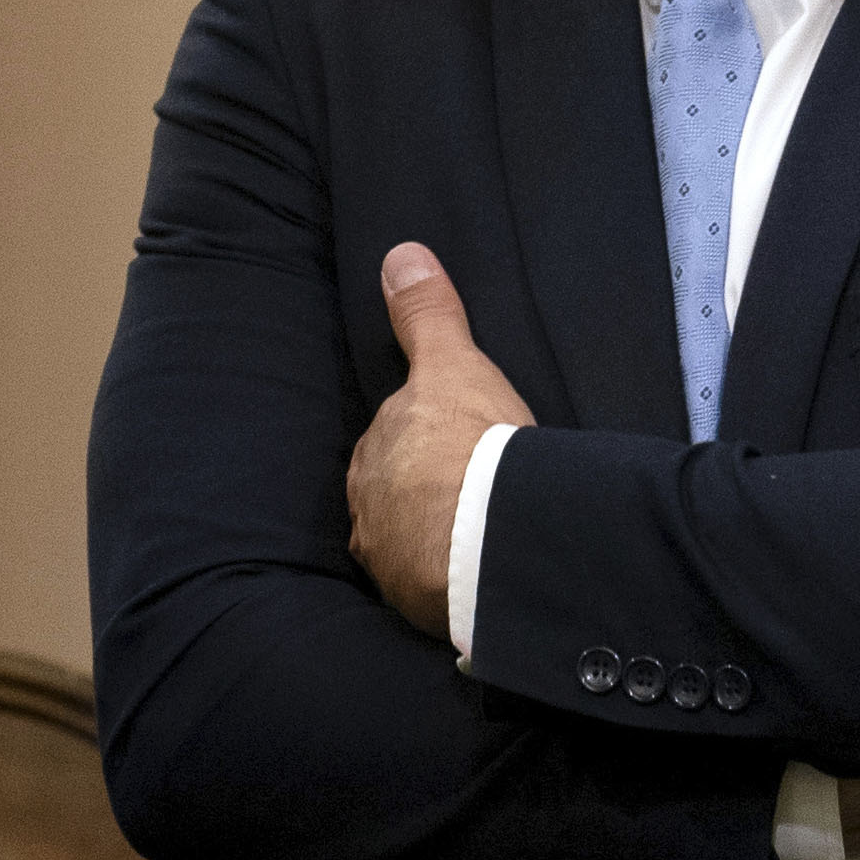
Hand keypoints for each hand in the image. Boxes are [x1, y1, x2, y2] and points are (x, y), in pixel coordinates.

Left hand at [349, 243, 529, 638]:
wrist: (490, 534)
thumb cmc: (473, 445)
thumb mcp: (453, 366)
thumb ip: (427, 316)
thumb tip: (400, 255)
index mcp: (373, 458)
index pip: (389, 449)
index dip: (420, 447)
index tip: (450, 453)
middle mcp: (369, 511)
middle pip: (393, 499)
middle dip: (421, 498)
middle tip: (468, 496)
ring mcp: (390, 563)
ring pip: (408, 547)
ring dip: (432, 544)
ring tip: (474, 544)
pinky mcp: (420, 604)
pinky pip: (432, 591)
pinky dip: (449, 584)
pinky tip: (477, 582)